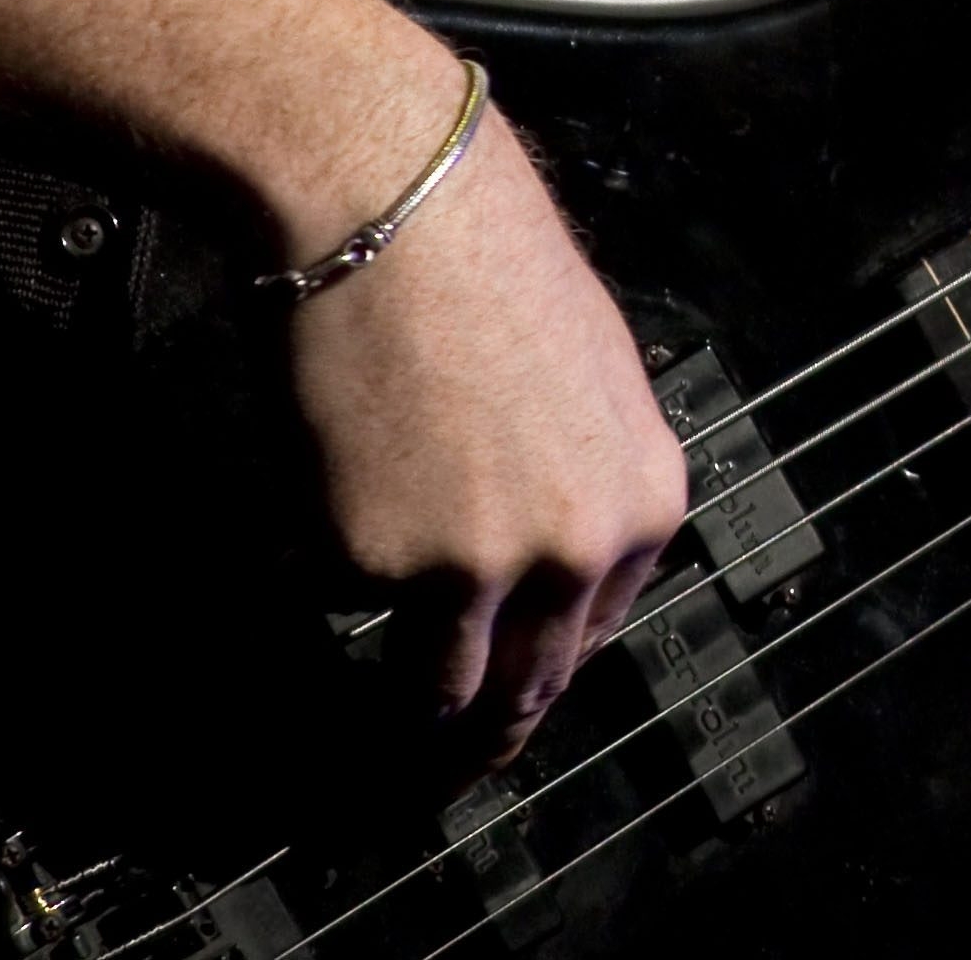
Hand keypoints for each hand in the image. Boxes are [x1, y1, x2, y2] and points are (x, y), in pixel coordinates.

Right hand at [283, 94, 690, 766]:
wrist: (389, 203)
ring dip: (405, 683)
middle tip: (446, 768)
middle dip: (482, 733)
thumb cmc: (485, 259)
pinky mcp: (369, 562)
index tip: (511, 706)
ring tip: (380, 691)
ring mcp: (471, 568)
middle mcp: (572, 552)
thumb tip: (551, 558)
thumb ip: (583, 479)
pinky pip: (341, 594)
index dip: (544, 674)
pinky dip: (327, 565)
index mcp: (643, 506)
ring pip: (434, 681)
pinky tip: (328, 484)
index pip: (595, 638)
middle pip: (525, 690)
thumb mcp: (590, 376)